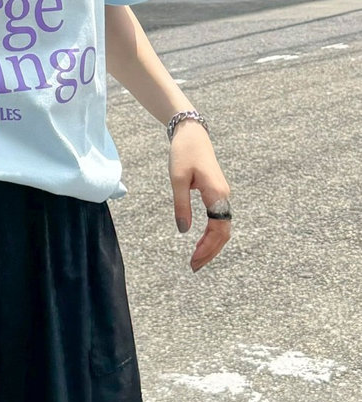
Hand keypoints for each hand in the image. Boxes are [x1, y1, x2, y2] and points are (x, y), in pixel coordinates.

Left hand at [168, 119, 230, 272]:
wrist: (192, 134)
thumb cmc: (184, 154)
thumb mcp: (178, 180)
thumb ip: (181, 206)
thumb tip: (183, 231)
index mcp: (217, 195)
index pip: (218, 230)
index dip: (208, 248)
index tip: (194, 261)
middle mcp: (224, 197)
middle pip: (223, 233)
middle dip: (211, 252)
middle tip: (194, 267)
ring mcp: (222, 196)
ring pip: (222, 228)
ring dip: (212, 245)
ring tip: (197, 259)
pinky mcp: (217, 194)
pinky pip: (219, 220)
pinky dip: (211, 235)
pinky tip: (200, 242)